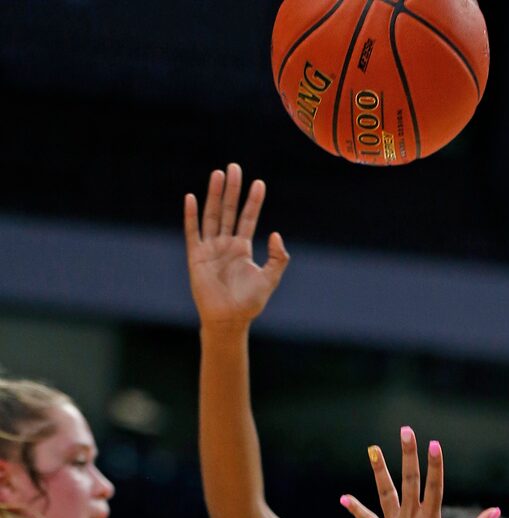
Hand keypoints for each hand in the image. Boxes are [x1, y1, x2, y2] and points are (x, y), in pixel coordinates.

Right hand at [186, 164, 288, 329]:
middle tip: (234, 167)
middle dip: (232, 190)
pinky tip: (191, 198)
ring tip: (218, 174)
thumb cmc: (249, 303)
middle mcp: (225, 244)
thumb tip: (275, 233)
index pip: (248, 218)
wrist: (229, 320)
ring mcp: (210, 249)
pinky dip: (191, 216)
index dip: (254, 201)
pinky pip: (193, 232)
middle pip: (228, 211)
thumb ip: (277, 258)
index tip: (259, 183)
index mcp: (242, 248)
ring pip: (212, 216)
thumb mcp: (270, 280)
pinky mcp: (196, 257)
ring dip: (214, 195)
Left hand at [341, 431, 497, 517]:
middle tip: (406, 431)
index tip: (434, 444)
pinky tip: (343, 498)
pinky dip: (355, 509)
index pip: (435, 485)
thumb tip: (496, 510)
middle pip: (410, 479)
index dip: (435, 464)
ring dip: (379, 469)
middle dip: (409, 453)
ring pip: (385, 492)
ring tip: (373, 448)